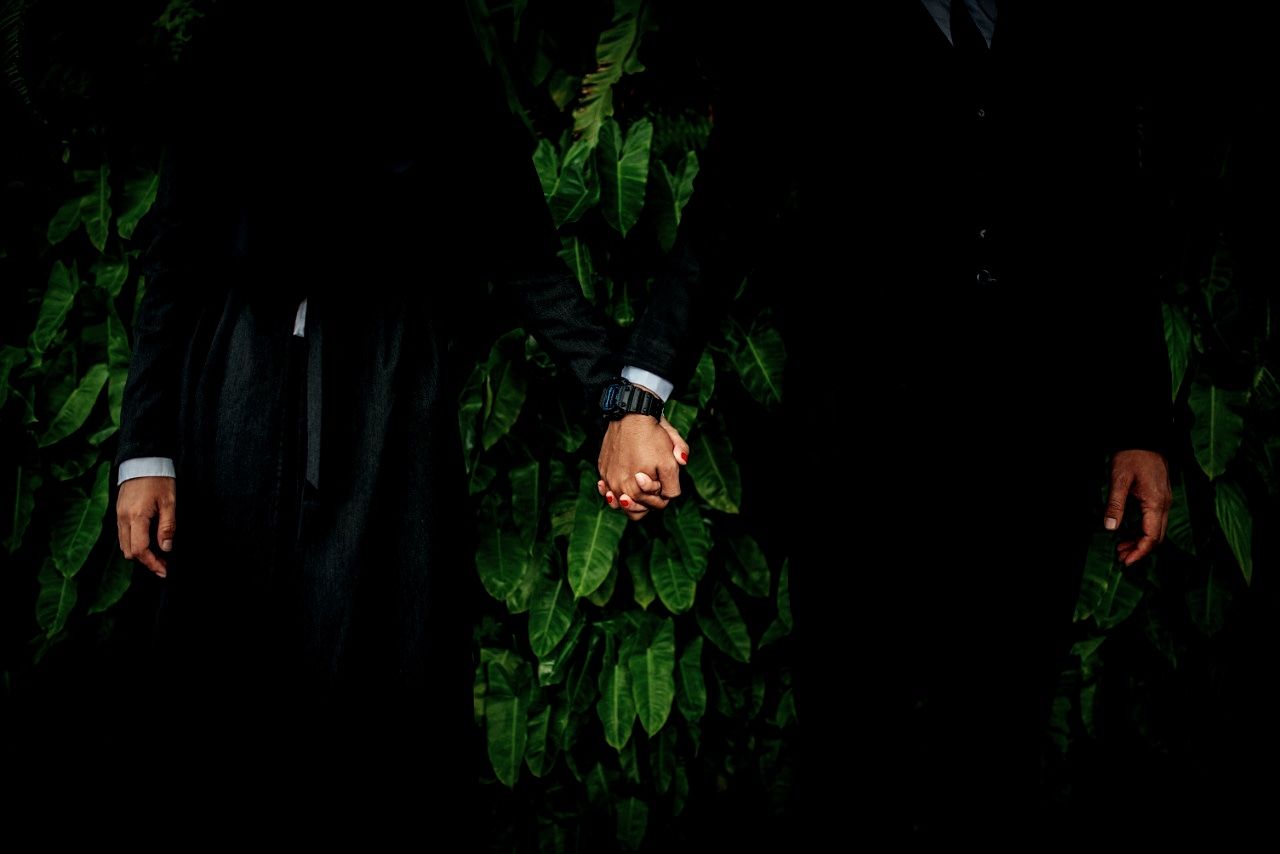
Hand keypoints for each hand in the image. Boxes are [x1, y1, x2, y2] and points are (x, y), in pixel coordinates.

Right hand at [116, 476, 176, 577]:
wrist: (143, 460)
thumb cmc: (159, 479)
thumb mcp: (169, 502)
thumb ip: (167, 526)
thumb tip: (166, 548)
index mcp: (136, 517)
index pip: (139, 550)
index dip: (152, 563)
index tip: (165, 570)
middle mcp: (123, 519)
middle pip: (129, 551)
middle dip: (146, 561)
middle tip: (164, 564)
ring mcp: (118, 515)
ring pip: (124, 544)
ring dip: (140, 553)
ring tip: (158, 555)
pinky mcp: (119, 512)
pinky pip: (123, 534)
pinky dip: (134, 542)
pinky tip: (149, 541)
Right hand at [597, 414, 688, 519]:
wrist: (631, 414)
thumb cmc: (653, 437)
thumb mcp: (671, 461)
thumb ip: (673, 486)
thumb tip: (670, 496)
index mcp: (637, 490)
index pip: (656, 506)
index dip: (663, 494)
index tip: (662, 478)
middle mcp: (619, 489)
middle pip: (635, 511)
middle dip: (647, 500)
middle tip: (651, 483)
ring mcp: (608, 480)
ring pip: (619, 503)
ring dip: (629, 498)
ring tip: (635, 484)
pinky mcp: (602, 469)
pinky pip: (607, 489)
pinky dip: (613, 489)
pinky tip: (621, 480)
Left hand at [1104, 450, 1170, 566]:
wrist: (1145, 439)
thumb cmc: (1132, 456)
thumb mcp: (1119, 479)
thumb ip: (1115, 504)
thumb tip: (1110, 528)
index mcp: (1156, 503)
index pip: (1151, 536)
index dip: (1139, 551)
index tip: (1126, 561)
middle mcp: (1164, 504)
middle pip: (1156, 536)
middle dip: (1140, 550)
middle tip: (1121, 558)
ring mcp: (1164, 501)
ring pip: (1156, 529)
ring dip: (1140, 541)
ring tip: (1121, 548)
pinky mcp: (1160, 498)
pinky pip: (1154, 520)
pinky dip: (1142, 531)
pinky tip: (1128, 534)